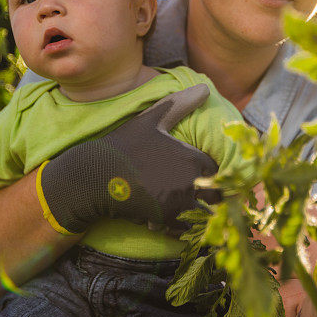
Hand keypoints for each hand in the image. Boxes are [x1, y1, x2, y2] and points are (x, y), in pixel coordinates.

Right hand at [39, 84, 220, 233]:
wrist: (95, 176)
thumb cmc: (125, 145)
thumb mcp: (153, 119)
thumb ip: (181, 104)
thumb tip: (205, 88)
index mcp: (193, 158)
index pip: (221, 171)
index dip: (216, 173)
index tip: (206, 174)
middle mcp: (191, 182)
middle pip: (217, 195)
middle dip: (211, 195)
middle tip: (199, 193)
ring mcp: (179, 203)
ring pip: (204, 213)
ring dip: (199, 212)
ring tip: (186, 206)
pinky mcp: (165, 220)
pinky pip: (186, 228)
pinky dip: (183, 226)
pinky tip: (170, 217)